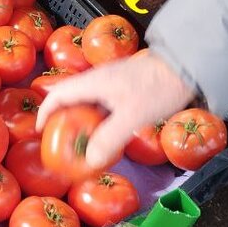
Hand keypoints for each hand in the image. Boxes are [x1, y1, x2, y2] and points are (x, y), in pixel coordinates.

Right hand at [35, 51, 194, 169]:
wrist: (187, 66)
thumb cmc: (160, 86)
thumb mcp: (132, 116)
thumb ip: (109, 139)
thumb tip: (90, 160)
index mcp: (94, 83)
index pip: (57, 95)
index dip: (44, 112)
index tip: (40, 131)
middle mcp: (99, 81)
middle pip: (70, 100)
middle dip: (64, 122)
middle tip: (63, 143)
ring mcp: (113, 84)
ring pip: (88, 104)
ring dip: (83, 123)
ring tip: (84, 143)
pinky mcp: (126, 88)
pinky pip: (104, 107)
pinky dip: (100, 121)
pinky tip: (107, 135)